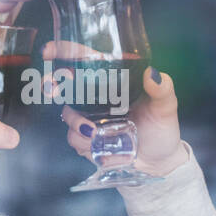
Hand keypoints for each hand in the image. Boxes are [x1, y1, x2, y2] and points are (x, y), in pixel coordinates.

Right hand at [44, 41, 188, 178]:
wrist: (158, 163)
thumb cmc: (162, 130)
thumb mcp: (166, 107)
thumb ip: (162, 89)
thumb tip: (152, 74)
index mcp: (114, 81)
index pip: (86, 60)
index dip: (64, 51)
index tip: (48, 51)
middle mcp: (98, 96)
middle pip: (66, 84)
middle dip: (53, 85)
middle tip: (51, 88)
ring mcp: (90, 117)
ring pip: (68, 114)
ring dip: (75, 122)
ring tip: (93, 132)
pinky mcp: (87, 139)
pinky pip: (74, 137)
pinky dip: (83, 141)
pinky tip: (98, 144)